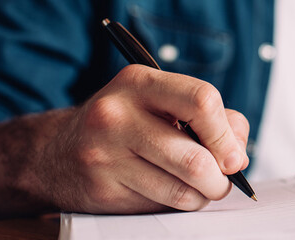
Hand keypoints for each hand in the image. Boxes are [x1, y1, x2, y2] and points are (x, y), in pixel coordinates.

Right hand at [29, 65, 248, 213]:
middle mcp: (117, 114)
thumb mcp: (164, 104)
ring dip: (201, 196)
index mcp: (139, 82)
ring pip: (182, 190)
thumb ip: (213, 119)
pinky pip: (160, 206)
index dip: (226, 135)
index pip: (202, 101)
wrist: (57, 153)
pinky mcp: (102, 189)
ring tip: (196, 186)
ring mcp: (104, 153)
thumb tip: (238, 153)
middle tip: (220, 181)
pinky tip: (164, 190)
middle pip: (196, 159)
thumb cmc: (127, 126)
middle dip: (220, 179)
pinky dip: (175, 203)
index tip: (233, 155)